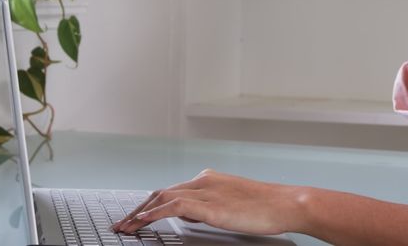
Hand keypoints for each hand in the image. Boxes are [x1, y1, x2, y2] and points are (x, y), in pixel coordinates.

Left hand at [111, 169, 306, 236]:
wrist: (286, 204)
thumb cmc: (266, 207)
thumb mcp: (230, 205)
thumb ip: (207, 206)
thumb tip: (189, 215)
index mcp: (208, 179)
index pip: (170, 190)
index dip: (148, 204)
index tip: (134, 217)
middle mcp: (204, 180)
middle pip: (160, 193)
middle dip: (138, 210)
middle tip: (122, 224)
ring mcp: (207, 191)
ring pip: (162, 198)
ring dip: (141, 214)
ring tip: (126, 228)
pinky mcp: (211, 205)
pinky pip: (175, 206)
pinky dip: (156, 213)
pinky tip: (144, 222)